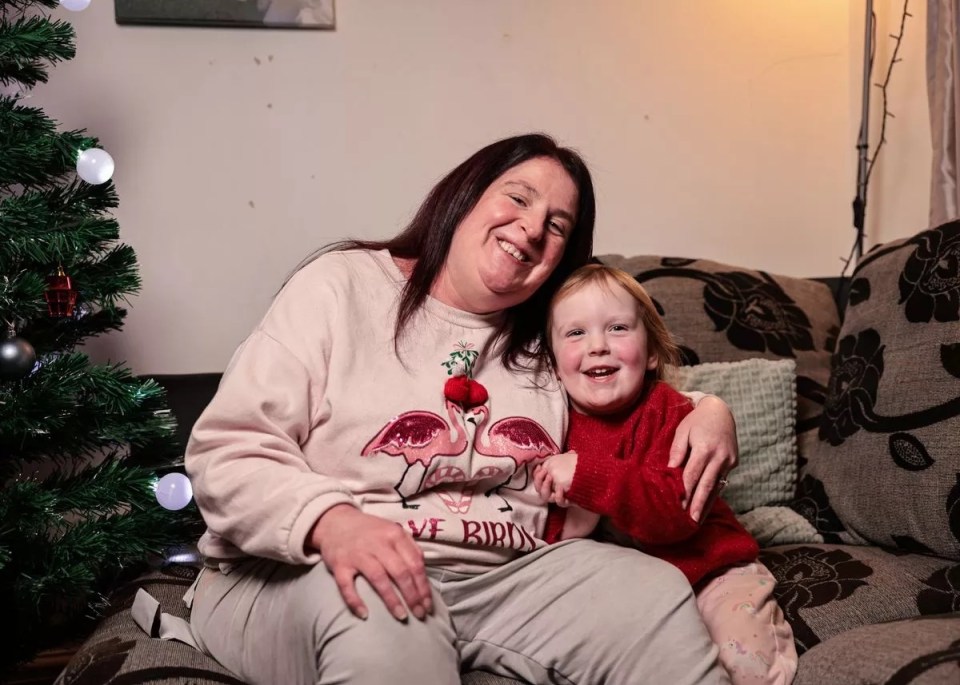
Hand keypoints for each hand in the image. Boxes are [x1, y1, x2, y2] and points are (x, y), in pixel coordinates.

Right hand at [308, 504, 431, 621]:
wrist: (335, 521)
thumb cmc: (369, 531)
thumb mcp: (392, 530)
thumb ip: (409, 547)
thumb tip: (423, 571)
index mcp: (394, 535)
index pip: (415, 563)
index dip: (423, 586)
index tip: (428, 604)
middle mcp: (377, 544)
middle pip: (400, 572)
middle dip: (413, 596)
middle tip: (420, 614)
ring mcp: (357, 554)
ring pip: (378, 579)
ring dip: (392, 600)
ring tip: (401, 616)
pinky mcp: (339, 564)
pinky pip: (346, 586)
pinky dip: (355, 601)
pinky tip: (364, 614)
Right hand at [533, 451, 577, 505]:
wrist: (591, 481)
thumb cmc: (579, 471)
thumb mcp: (570, 462)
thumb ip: (565, 458)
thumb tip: (569, 452)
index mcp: (550, 481)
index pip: (538, 480)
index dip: (536, 474)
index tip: (539, 466)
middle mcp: (553, 490)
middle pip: (539, 489)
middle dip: (538, 480)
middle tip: (544, 471)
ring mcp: (558, 496)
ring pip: (545, 497)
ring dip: (545, 487)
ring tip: (550, 477)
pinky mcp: (566, 502)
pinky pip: (559, 502)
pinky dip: (558, 496)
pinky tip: (561, 488)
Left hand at [668, 396, 737, 522]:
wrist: (720, 410)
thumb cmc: (696, 421)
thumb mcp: (682, 431)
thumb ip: (677, 450)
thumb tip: (670, 470)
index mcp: (705, 448)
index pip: (693, 475)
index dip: (685, 492)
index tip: (678, 506)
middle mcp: (719, 456)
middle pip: (707, 485)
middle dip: (698, 504)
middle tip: (691, 521)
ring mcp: (729, 460)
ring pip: (717, 486)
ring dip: (707, 504)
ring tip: (698, 519)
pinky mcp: (733, 462)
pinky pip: (721, 481)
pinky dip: (714, 493)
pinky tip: (706, 504)